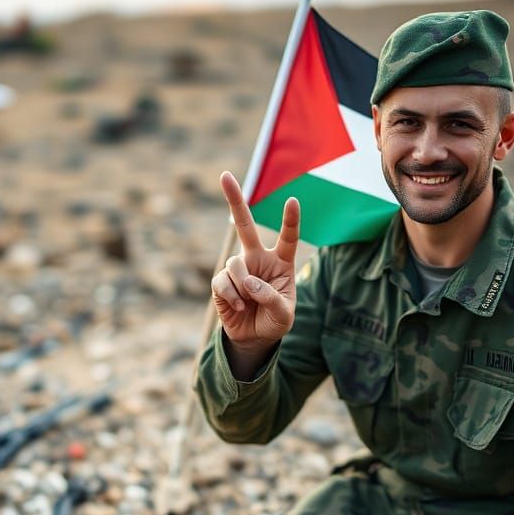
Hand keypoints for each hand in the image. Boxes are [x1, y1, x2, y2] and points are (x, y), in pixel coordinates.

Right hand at [212, 171, 299, 366]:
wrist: (254, 338)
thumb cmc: (275, 321)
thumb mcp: (284, 315)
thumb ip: (272, 298)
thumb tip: (248, 283)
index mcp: (281, 262)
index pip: (287, 238)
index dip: (290, 221)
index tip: (292, 201)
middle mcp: (258, 259)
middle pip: (244, 225)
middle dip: (234, 200)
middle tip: (224, 175)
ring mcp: (238, 269)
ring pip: (234, 264)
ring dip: (242, 284)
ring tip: (247, 302)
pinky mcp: (221, 283)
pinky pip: (222, 281)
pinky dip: (231, 296)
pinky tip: (238, 306)